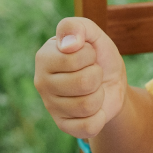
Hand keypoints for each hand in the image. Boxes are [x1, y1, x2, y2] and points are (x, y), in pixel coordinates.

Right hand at [33, 17, 126, 139]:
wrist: (110, 82)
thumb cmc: (98, 56)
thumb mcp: (93, 35)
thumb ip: (78, 27)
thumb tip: (69, 44)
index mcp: (44, 57)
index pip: (76, 57)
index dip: (90, 55)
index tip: (87, 55)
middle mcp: (41, 82)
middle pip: (84, 82)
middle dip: (97, 75)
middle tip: (92, 74)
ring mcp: (51, 106)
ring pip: (88, 105)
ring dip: (99, 95)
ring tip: (92, 89)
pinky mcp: (63, 126)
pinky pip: (89, 126)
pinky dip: (100, 116)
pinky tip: (93, 109)